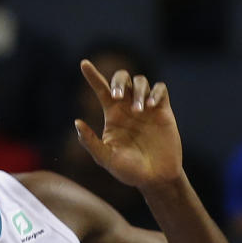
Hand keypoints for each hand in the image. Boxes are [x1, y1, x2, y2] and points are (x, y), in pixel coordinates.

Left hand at [75, 60, 183, 190]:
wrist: (156, 179)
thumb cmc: (128, 170)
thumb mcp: (106, 158)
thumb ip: (90, 142)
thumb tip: (77, 122)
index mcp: (113, 114)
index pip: (101, 89)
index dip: (92, 75)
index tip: (83, 63)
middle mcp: (128, 107)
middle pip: (122, 78)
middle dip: (118, 82)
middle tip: (117, 97)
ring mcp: (146, 107)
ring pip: (141, 81)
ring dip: (138, 91)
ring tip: (139, 110)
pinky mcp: (163, 111)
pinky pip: (161, 89)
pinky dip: (155, 92)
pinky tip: (151, 105)